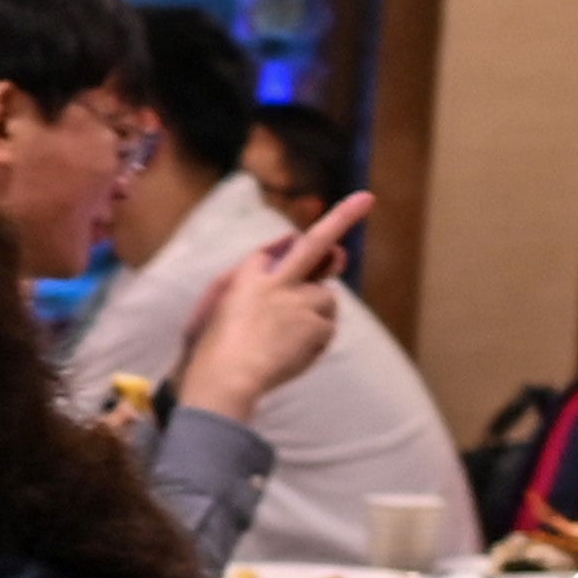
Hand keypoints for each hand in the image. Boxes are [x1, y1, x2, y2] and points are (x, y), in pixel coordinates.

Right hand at [172, 192, 370, 419]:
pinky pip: (327, 328)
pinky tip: (293, 356)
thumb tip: (278, 257)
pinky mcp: (314, 323)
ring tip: (288, 342)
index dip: (285, 250)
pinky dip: (316, 342)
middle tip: (366, 199)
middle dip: (342, 218)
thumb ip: (242, 283)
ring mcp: (298, 300)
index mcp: (244, 278)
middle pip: (313, 244)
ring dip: (316, 315)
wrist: (225, 378)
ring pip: (325, 298)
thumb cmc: (212, 353)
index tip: (295, 241)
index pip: (269, 255)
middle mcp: (276, 282)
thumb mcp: (211, 311)